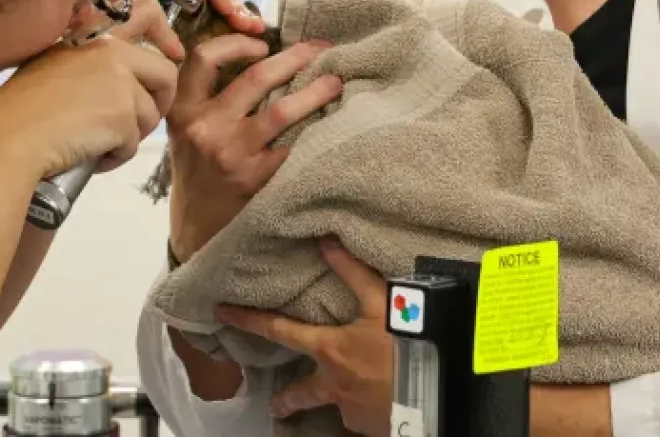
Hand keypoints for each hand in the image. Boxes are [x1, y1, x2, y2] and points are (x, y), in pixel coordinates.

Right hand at [0, 0, 183, 181]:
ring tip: (94, 144)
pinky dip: (115, 157)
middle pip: (166, 75)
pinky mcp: (123, 116)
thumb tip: (120, 82)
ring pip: (149, 116)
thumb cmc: (18, 110)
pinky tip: (88, 155)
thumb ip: (89, 65)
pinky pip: (133, 145)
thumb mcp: (53, 67)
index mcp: (93, 37)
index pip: (148, 13)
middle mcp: (112, 53)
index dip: (167, 38)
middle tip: (137, 125)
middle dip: (158, 103)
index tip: (173, 55)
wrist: (8, 139)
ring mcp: (120, 83)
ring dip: (128, 137)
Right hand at [167, 33, 342, 256]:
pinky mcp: (255, 179)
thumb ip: (208, 97)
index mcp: (184, 110)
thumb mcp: (186, 130)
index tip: (262, 44)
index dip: (237, 43)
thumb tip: (261, 58)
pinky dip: (315, 131)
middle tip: (321, 50)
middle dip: (296, 57)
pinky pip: (293, 146)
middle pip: (257, 77)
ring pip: (283, 110)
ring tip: (336, 82)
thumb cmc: (197, 170)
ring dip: (317, 91)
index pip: (204, 58)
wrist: (195, 227)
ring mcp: (230, 154)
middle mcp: (204, 128)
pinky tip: (330, 124)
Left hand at [215, 237, 393, 435]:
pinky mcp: (370, 427)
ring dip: (340, 398)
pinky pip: (364, 416)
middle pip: (300, 394)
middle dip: (286, 401)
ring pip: (337, 404)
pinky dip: (369, 407)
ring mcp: (351, 411)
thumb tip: (325, 241)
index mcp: (329, 351)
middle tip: (275, 407)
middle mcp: (332, 385)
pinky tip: (382, 400)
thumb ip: (353, 273)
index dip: (249, 320)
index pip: (279, 331)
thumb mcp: (383, 304)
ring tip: (351, 395)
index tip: (221, 314)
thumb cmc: (407, 346)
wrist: (438, 394)